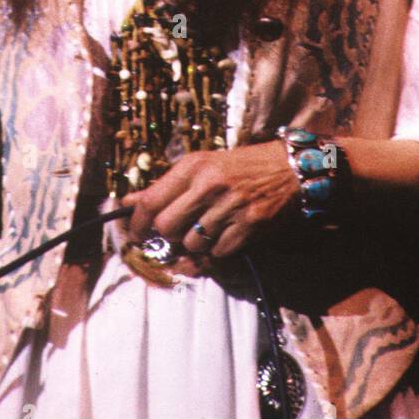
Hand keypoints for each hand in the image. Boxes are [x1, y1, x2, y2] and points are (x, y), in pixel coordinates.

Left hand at [124, 140, 299, 259]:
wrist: (289, 167)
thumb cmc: (241, 166)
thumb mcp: (203, 165)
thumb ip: (167, 186)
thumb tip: (128, 203)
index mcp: (193, 166)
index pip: (150, 201)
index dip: (137, 223)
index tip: (137, 233)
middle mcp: (209, 184)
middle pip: (166, 227)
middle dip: (168, 235)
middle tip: (178, 230)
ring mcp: (229, 206)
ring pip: (191, 243)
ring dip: (195, 244)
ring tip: (208, 228)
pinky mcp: (249, 225)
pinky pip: (218, 252)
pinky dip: (218, 250)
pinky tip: (227, 234)